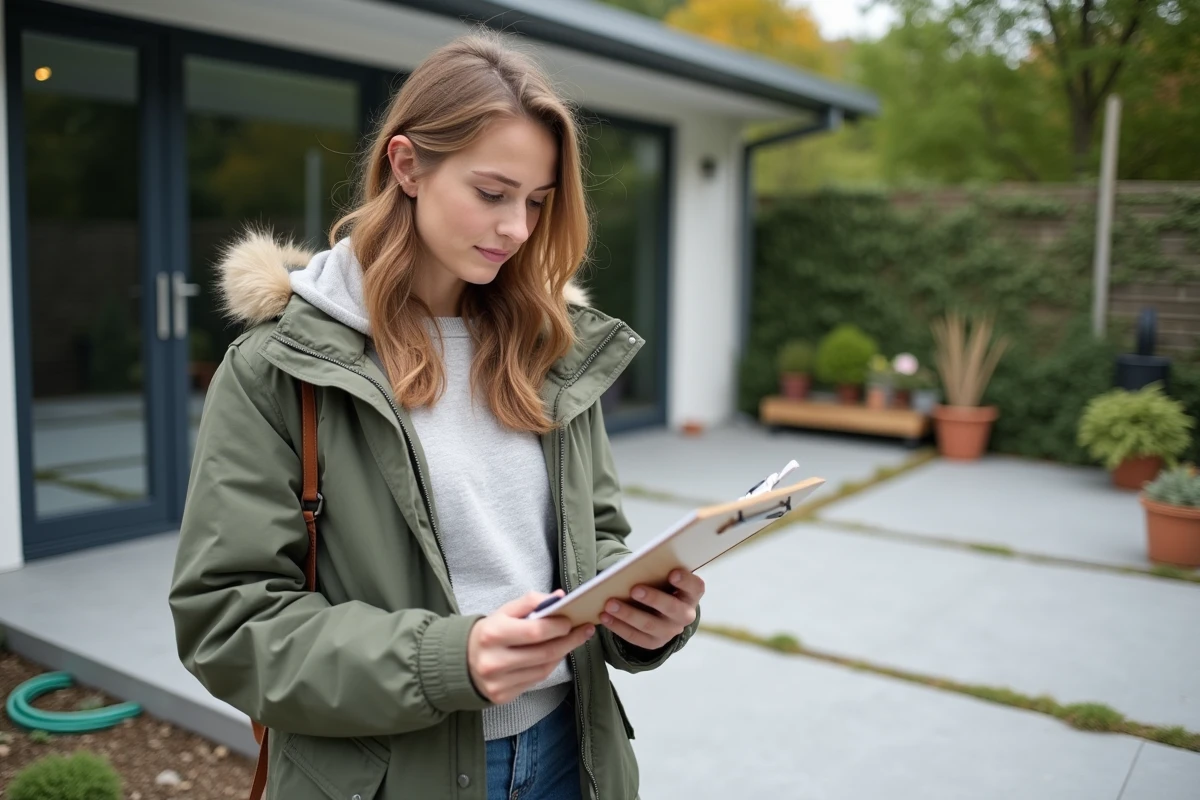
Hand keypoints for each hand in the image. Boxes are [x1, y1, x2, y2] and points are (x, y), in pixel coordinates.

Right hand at [467, 591, 594, 704]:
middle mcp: (494, 661)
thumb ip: (530, 601)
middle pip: (544, 652)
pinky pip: (535, 681)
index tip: (572, 620)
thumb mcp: (503, 611)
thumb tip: (559, 597)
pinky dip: (548, 667)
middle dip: (569, 641)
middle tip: (584, 631)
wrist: (460, 662)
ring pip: (543, 669)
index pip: (535, 631)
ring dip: (561, 654)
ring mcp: (498, 682)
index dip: (558, 626)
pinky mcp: (502, 696)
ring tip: (571, 641)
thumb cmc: (489, 633)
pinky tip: (554, 656)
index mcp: (493, 634)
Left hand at [600, 569, 703, 650]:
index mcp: (691, 594)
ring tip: (610, 603)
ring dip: (628, 614)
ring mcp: (670, 631)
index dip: (685, 581)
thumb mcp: (664, 577)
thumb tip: (634, 567)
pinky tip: (604, 617)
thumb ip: (657, 571)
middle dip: (653, 599)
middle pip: (672, 608)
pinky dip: (618, 626)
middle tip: (634, 589)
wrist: (660, 610)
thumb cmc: (660, 584)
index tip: (672, 573)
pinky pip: (635, 637)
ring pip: (649, 625)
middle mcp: (685, 615)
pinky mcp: (654, 643)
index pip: (695, 587)